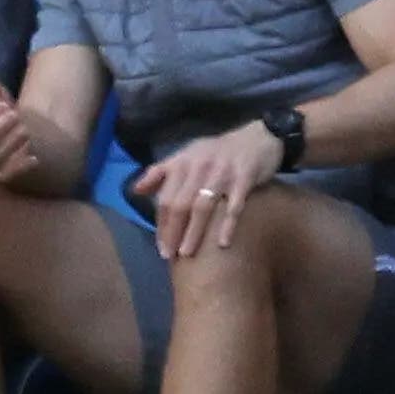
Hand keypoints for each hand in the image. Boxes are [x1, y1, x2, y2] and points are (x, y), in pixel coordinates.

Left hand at [133, 121, 285, 260]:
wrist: (258, 137)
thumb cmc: (217, 152)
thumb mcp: (186, 155)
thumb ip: (161, 172)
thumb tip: (136, 190)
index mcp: (182, 163)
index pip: (166, 198)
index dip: (161, 223)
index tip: (161, 246)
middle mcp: (198, 168)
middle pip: (180, 204)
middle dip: (173, 231)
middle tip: (171, 255)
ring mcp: (221, 173)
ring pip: (203, 206)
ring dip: (194, 232)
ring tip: (188, 253)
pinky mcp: (244, 178)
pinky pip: (234, 205)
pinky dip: (227, 224)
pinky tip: (223, 243)